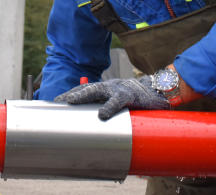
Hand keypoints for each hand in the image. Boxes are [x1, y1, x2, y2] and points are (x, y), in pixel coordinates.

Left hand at [55, 76, 169, 119]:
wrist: (159, 90)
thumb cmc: (139, 99)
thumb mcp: (121, 103)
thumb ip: (110, 110)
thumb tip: (98, 127)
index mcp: (106, 89)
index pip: (84, 90)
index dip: (71, 95)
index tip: (56, 102)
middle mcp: (109, 87)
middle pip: (86, 89)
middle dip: (71, 95)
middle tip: (58, 101)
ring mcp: (118, 89)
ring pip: (97, 90)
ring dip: (83, 95)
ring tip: (71, 101)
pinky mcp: (130, 95)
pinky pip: (117, 101)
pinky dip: (109, 108)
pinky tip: (102, 114)